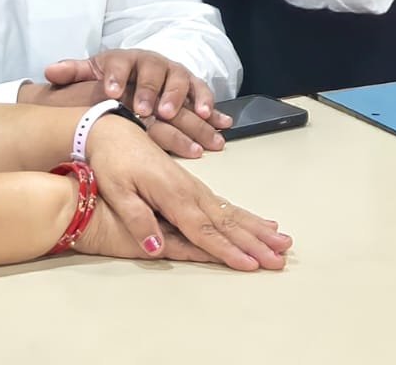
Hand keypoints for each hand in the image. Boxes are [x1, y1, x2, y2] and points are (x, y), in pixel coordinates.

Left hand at [35, 50, 231, 157]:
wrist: (138, 73)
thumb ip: (73, 72)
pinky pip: (202, 92)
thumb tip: (49, 71)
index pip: (120, 64)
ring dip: (180, 98)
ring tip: (178, 115)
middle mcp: (152, 63)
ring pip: (180, 81)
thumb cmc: (112, 78)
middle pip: (154, 72)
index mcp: (125, 60)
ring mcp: (174, 73)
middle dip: (152, 91)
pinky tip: (213, 117)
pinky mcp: (192, 85)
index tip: (111, 92)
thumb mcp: (91, 73)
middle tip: (148, 110)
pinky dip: (208, 103)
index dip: (116, 77)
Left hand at [85, 116, 290, 270]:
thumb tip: (156, 249)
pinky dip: (247, 217)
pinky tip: (262, 224)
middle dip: (255, 243)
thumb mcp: (116, 191)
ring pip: (232, 213)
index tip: (251, 265)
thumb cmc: (112, 162)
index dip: (227, 250)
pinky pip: (226, 205)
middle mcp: (191, 191)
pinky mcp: (194, 186)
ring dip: (259, 230)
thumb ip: (138, 220)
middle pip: (227, 223)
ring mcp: (195, 188)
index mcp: (173, 195)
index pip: (204, 230)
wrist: (113, 131)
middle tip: (280, 259)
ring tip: (283, 242)